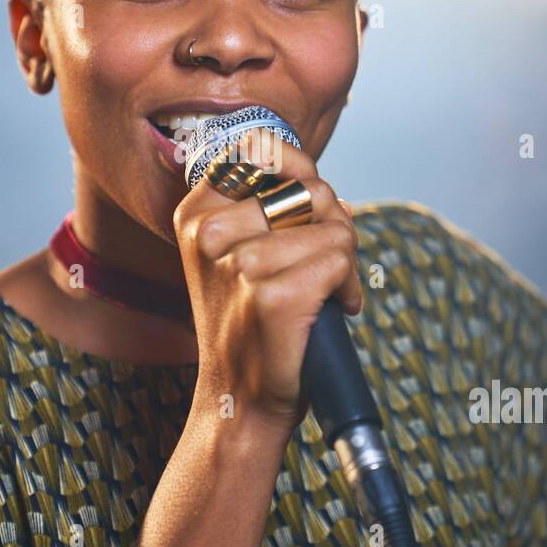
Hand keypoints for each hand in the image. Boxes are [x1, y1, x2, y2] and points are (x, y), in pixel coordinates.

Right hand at [173, 129, 362, 435]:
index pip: (259, 147)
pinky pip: (341, 262)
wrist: (240, 399)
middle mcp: (210, 233)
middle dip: (334, 225)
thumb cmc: (250, 321)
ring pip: (335, 228)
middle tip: (325, 266)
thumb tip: (330, 195)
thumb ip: (271, 208)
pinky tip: (334, 310)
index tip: (306, 205)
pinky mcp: (272, 295)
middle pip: (311, 189)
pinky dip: (350, 287)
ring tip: (328, 294)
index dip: (299, 169)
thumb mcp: (236, 254)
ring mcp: (239, 264)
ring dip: (347, 263)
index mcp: (195, 214)